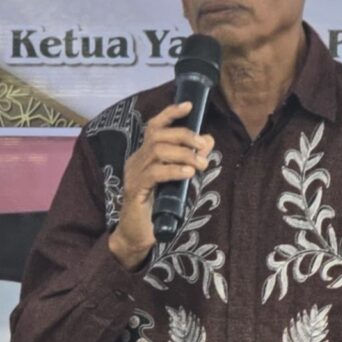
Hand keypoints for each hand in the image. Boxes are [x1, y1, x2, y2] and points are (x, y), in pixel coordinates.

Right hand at [107, 101, 213, 267]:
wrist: (136, 236)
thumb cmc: (157, 209)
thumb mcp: (176, 182)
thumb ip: (189, 162)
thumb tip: (207, 142)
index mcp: (144, 156)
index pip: (154, 126)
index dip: (170, 113)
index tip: (189, 105)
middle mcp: (136, 161)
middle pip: (158, 135)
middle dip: (185, 136)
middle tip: (204, 147)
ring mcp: (133, 175)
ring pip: (158, 151)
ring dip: (184, 154)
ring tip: (200, 165)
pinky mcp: (135, 190)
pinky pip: (155, 173)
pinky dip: (174, 170)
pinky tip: (188, 174)